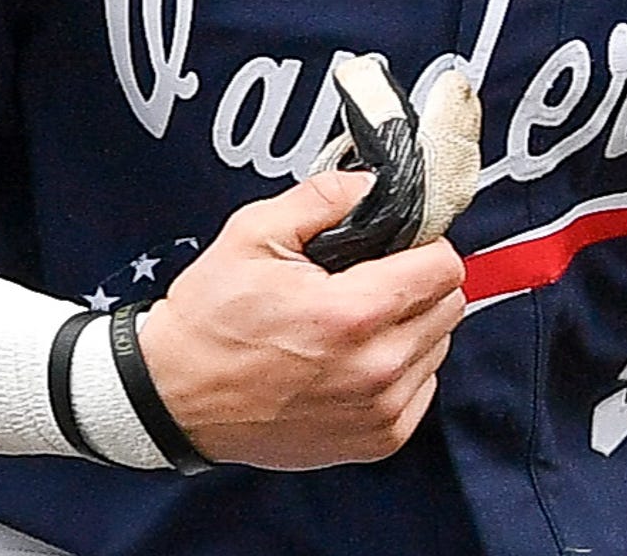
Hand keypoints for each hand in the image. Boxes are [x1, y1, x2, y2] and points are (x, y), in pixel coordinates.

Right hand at [135, 170, 467, 469]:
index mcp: (352, 314)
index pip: (445, 266)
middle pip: (450, 306)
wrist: (176, 398)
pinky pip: (422, 389)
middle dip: (418, 283)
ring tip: (355, 322)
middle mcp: (375, 368)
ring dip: (411, 327)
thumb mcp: (252, 234)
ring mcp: (380, 411)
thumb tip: (372, 185)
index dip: (423, 244)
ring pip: (439, 347)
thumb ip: (323, 198)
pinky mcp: (378, 440)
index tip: (397, 246)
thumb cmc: (209, 323)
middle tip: (370, 279)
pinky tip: (355, 359)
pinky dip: (401, 370)